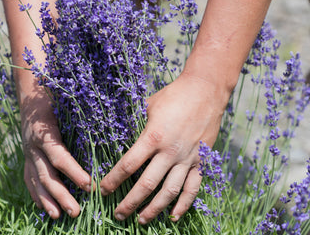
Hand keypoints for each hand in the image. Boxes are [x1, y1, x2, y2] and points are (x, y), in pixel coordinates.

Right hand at [20, 92, 92, 218]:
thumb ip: (84, 113)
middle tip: (76, 211)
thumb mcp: (67, 101)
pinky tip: (45, 209)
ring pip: (36, 180)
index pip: (59, 156)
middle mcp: (32, 144)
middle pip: (46, 174)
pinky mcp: (26, 157)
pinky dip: (36, 195)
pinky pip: (29, 179)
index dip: (73, 172)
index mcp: (44, 131)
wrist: (30, 93)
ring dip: (47, 200)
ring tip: (58, 217)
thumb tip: (110, 124)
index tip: (90, 186)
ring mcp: (27, 152)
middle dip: (61, 195)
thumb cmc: (55, 95)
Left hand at [100, 74, 227, 223]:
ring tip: (141, 220)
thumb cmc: (173, 95)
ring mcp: (187, 158)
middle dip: (130, 202)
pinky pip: (192, 188)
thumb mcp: (148, 105)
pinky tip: (173, 217)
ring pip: (169, 191)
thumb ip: (134, 122)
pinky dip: (184, 205)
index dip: (113, 180)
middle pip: (146, 184)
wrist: (206, 90)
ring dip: (154, 209)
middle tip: (117, 214)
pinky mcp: (201, 161)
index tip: (103, 190)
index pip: (128, 165)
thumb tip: (115, 132)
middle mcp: (170, 151)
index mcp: (153, 136)